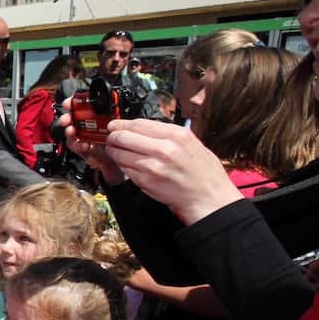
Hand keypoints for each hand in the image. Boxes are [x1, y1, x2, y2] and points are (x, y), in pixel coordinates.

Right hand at [59, 100, 123, 183]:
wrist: (117, 159)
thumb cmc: (118, 142)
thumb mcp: (119, 126)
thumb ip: (114, 116)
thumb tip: (111, 107)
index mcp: (96, 116)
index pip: (82, 105)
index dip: (74, 102)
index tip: (69, 103)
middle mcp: (87, 124)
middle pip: (72, 117)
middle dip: (67, 117)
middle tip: (66, 119)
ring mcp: (82, 136)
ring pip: (70, 131)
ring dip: (69, 131)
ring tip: (71, 131)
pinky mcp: (80, 147)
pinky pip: (74, 144)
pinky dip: (77, 144)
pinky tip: (84, 144)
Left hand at [104, 119, 242, 224]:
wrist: (207, 196)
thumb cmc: (202, 171)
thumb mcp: (191, 142)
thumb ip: (167, 133)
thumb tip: (142, 128)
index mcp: (176, 135)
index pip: (139, 123)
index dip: (122, 123)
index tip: (115, 124)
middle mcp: (163, 148)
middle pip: (124, 136)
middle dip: (113, 136)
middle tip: (111, 137)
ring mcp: (152, 166)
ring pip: (119, 153)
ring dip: (114, 151)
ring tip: (116, 150)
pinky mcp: (144, 181)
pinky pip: (124, 168)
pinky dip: (121, 164)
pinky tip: (126, 163)